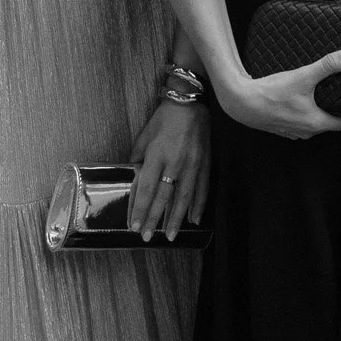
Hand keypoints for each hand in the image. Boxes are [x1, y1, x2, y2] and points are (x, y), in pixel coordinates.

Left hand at [130, 97, 210, 240]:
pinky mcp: (205, 163)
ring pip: (184, 197)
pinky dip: (198, 205)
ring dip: (176, 219)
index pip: (147, 188)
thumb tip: (136, 181)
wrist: (191, 103)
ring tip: (170, 235)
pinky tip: (194, 219)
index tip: (134, 226)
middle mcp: (175, 162)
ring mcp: (193, 164)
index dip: (140, 209)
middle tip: (147, 237)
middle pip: (164, 197)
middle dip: (154, 219)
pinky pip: (202, 188)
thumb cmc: (164, 119)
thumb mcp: (144, 137)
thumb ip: (139, 160)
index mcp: (157, 155)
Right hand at [213, 50, 340, 141]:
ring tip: (322, 95)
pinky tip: (300, 99)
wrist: (241, 102)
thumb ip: (327, 66)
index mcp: (316, 123)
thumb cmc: (271, 93)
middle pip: (331, 123)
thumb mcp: (302, 76)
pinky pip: (300, 122)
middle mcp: (307, 131)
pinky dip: (305, 113)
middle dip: (337, 110)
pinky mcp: (282, 127)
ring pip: (315, 123)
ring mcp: (293, 132)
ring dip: (320, 111)